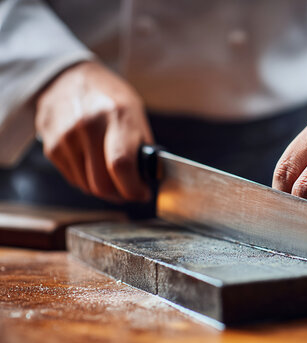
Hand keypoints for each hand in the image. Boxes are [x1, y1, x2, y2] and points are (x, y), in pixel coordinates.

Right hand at [35, 61, 153, 201]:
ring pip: (88, 187)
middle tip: (131, 191)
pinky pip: (74, 180)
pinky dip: (88, 181)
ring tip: (115, 178)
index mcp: (116, 115)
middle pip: (102, 183)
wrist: (67, 78)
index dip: (134, 188)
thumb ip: (142, 146)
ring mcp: (66, 138)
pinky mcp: (51, 148)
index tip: (143, 193)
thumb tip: (148, 178)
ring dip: (105, 190)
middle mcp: (88, 126)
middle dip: (121, 195)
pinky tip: (96, 168)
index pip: (121, 165)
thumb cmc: (108, 97)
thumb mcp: (135, 112)